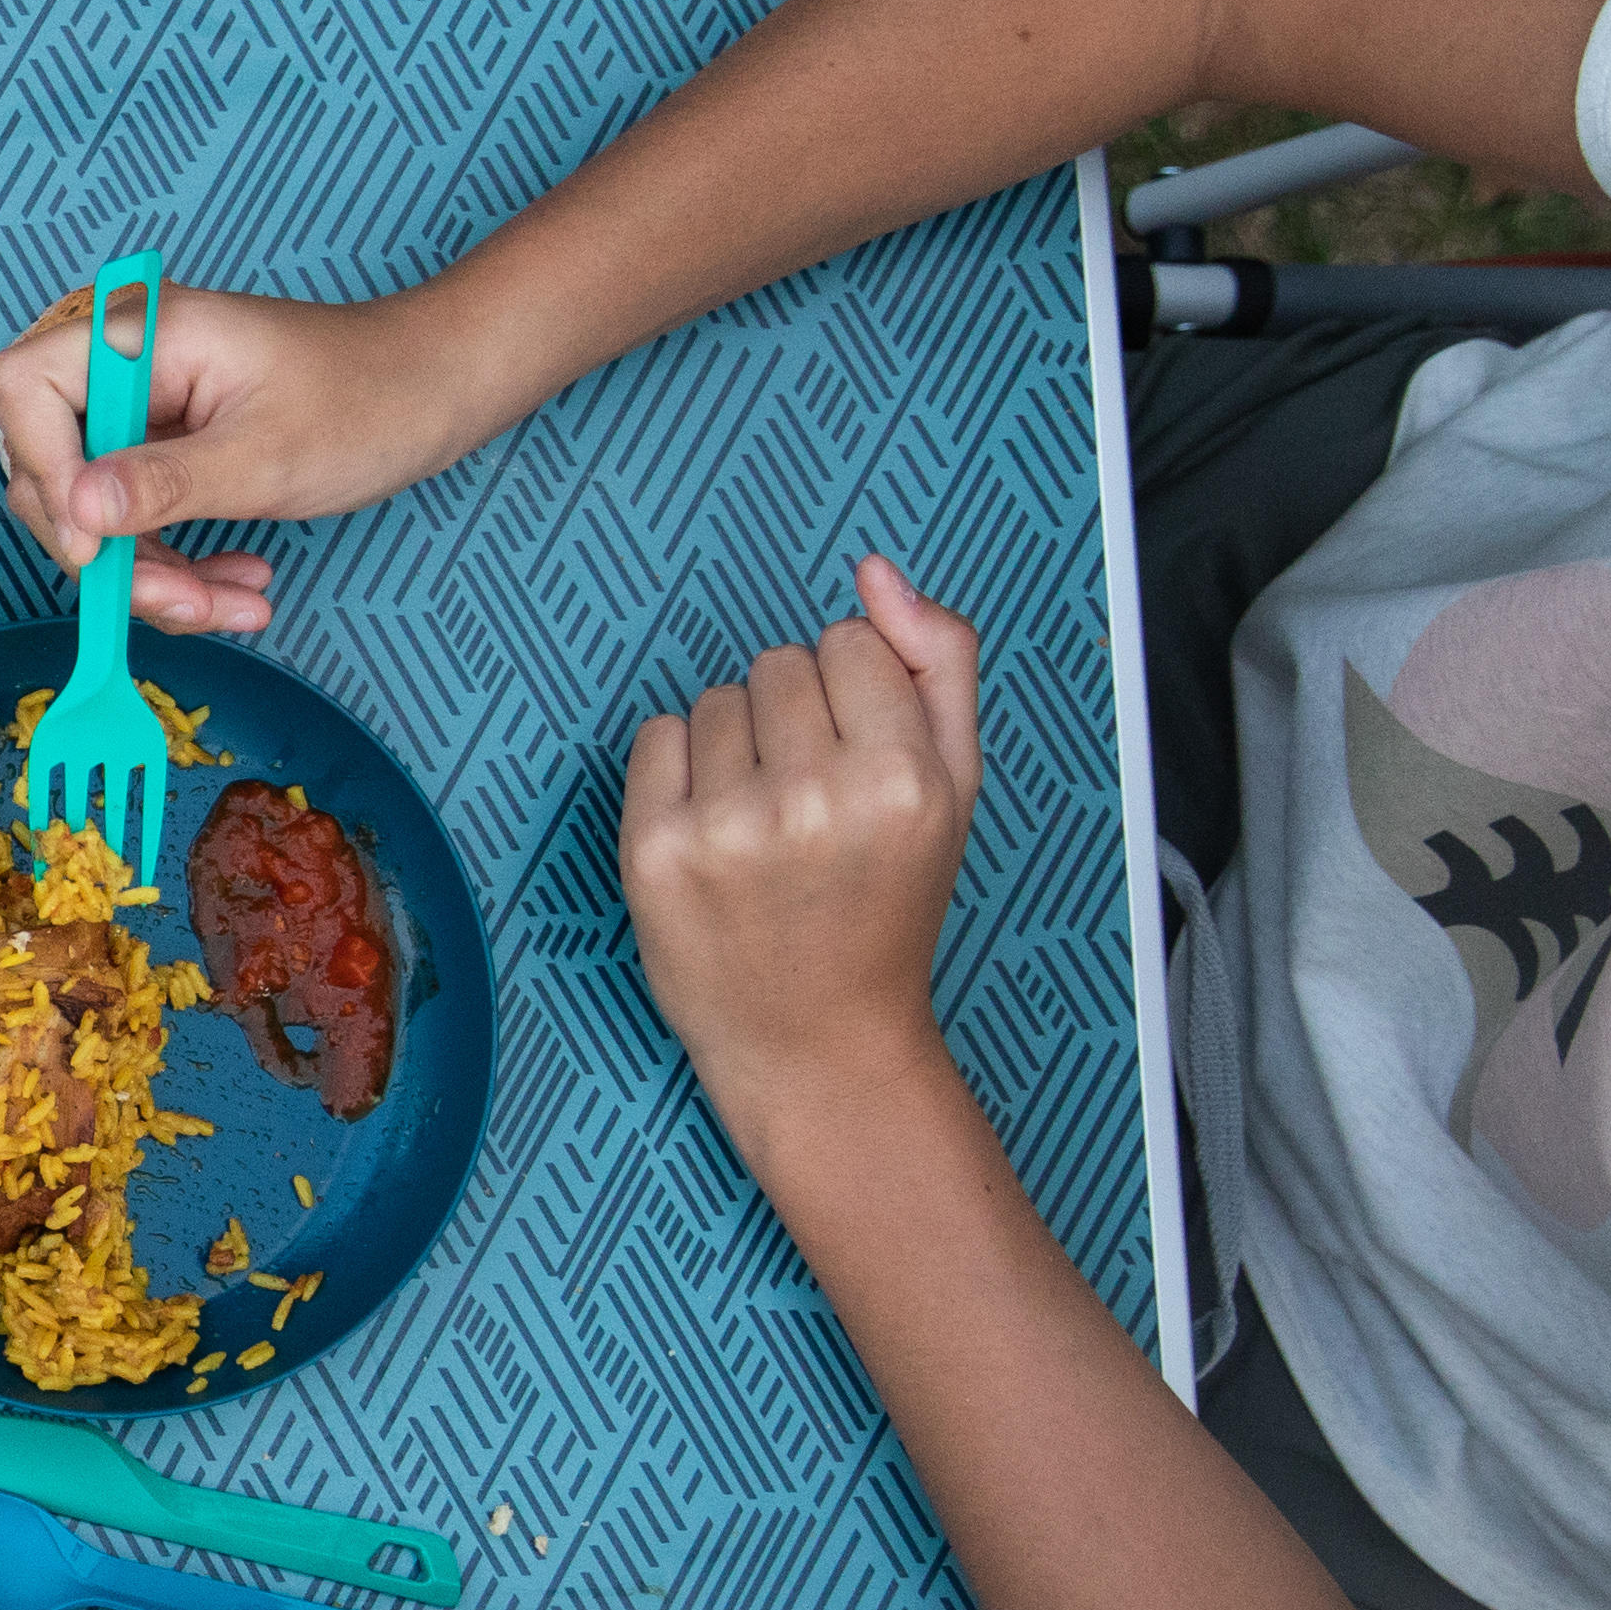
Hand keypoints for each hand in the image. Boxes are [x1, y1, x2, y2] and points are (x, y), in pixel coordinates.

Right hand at [0, 278, 493, 637]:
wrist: (437, 389)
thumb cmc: (368, 398)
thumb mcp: (266, 455)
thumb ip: (163, 483)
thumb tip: (77, 511)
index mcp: (139, 335)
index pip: (22, 390)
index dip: (41, 471)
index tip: (97, 544)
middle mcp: (124, 365)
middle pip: (47, 467)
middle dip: (109, 552)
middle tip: (180, 602)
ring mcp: (141, 410)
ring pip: (91, 511)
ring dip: (150, 576)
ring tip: (232, 606)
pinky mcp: (163, 450)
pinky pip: (134, 521)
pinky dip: (176, 567)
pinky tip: (237, 586)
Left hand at [619, 557, 983, 1094]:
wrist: (817, 1037)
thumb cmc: (887, 905)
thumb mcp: (956, 784)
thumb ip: (938, 661)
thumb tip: (876, 572)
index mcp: (903, 778)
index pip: (850, 641)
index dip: (852, 694)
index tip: (858, 758)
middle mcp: (815, 799)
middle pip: (778, 663)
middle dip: (794, 716)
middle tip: (812, 803)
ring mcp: (727, 827)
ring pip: (717, 696)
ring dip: (736, 743)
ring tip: (767, 823)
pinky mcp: (655, 850)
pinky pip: (657, 735)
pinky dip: (680, 769)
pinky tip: (716, 830)